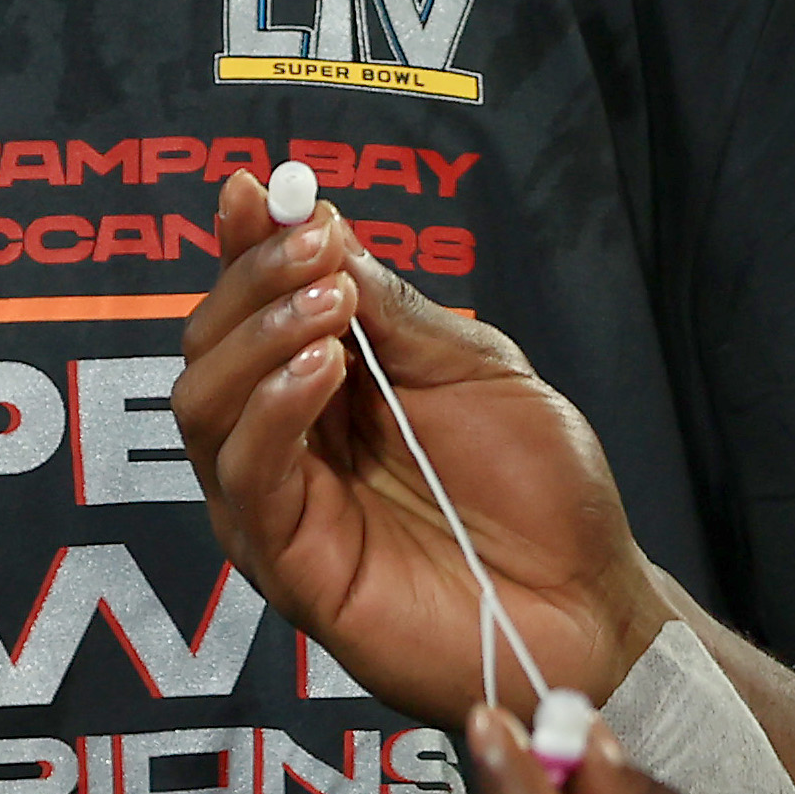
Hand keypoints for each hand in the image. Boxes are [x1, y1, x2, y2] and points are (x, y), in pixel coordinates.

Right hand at [173, 170, 668, 727]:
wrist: (589, 603)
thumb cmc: (543, 491)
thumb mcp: (475, 369)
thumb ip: (393, 310)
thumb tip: (321, 224)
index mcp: (328, 391)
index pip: (254, 308)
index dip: (245, 247)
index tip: (254, 190)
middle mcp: (287, 446)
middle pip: (209, 349)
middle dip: (252, 283)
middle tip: (313, 250)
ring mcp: (281, 508)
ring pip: (204, 408)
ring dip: (257, 338)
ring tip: (329, 308)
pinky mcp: (289, 568)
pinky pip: (247, 479)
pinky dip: (271, 411)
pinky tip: (320, 371)